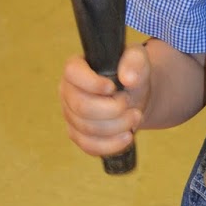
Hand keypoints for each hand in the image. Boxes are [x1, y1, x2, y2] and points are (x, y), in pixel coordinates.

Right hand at [59, 43, 151, 158]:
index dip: (92, 83)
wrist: (135, 95)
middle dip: (112, 109)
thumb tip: (128, 79)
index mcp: (76, 68)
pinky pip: (89, 146)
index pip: (72, 73)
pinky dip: (111, 144)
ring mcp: (70, 115)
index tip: (113, 88)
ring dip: (117, 126)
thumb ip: (135, 61)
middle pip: (82, 107)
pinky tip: (128, 136)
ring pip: (87, 129)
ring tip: (135, 116)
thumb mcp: (137, 59)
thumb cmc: (131, 73)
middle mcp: (67, 92)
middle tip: (130, 102)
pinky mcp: (79, 135)